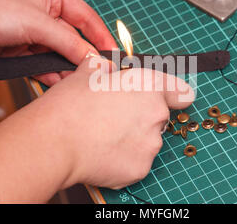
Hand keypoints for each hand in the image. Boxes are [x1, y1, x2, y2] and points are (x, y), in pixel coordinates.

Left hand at [0, 0, 116, 85]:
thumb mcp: (37, 24)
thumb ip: (68, 42)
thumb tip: (93, 57)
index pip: (86, 17)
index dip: (100, 36)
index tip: (113, 55)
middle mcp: (45, 13)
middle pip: (74, 38)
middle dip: (83, 56)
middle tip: (97, 73)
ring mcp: (33, 34)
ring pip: (60, 55)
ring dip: (67, 68)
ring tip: (78, 81)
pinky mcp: (23, 51)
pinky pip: (44, 65)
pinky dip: (51, 74)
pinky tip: (58, 82)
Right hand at [0, 55, 193, 202]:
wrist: (54, 141)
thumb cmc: (69, 105)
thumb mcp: (87, 73)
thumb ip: (105, 69)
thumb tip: (106, 67)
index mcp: (147, 86)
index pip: (176, 88)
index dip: (177, 91)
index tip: (182, 96)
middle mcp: (156, 115)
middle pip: (158, 116)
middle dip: (142, 116)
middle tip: (114, 118)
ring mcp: (150, 145)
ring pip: (147, 141)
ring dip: (133, 138)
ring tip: (103, 138)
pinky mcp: (140, 169)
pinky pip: (137, 162)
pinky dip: (124, 159)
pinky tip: (102, 153)